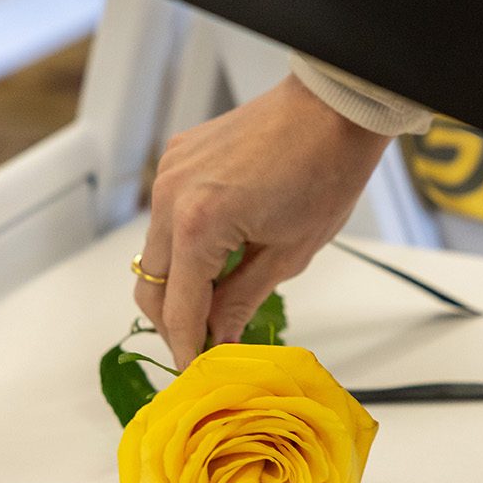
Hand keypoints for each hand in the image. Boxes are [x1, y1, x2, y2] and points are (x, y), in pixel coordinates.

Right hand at [136, 75, 390, 366]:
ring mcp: (169, 172)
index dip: (186, 348)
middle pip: (150, 284)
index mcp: (198, 224)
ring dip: (177, 282)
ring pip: (153, 251)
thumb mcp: (288, 255)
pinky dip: (182, 244)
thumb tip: (217, 339)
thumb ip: (240, 301)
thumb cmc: (325, 172)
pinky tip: (217, 256)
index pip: (178, 309)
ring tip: (215, 302)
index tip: (196, 373)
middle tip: (204, 345)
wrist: (332, 109)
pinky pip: (165, 216)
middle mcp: (170, 195)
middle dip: (173, 321)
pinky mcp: (177, 157)